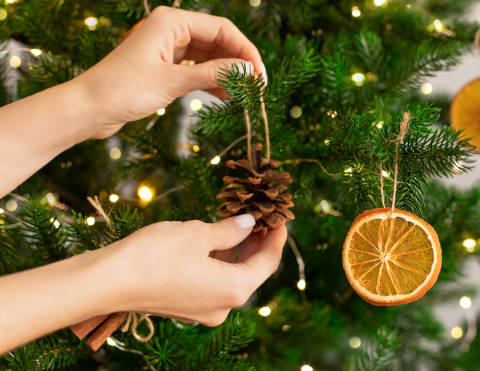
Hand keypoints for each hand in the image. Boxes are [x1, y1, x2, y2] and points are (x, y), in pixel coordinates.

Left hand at [76, 6, 265, 138]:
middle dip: (238, 64)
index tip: (260, 76)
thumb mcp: (173, 82)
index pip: (222, 29)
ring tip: (244, 95)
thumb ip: (213, 74)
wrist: (89, 109)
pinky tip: (226, 96)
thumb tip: (248, 72)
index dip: (245, 52)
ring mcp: (169, 49)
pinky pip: (198, 70)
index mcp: (172, 22)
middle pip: (218, 42)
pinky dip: (212, 82)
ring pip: (210, 57)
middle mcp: (172, 30)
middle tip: (256, 88)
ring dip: (227, 74)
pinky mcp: (165, 67)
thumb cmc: (123, 89)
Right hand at [104, 214, 285, 325]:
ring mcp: (203, 311)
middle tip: (260, 215)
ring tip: (238, 221)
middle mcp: (223, 307)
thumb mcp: (199, 234)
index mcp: (234, 290)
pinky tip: (215, 239)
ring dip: (235, 251)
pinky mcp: (185, 308)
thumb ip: (230, 230)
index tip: (280, 218)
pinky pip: (211, 282)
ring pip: (229, 276)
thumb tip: (248, 224)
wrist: (107, 282)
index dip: (276, 238)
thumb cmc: (155, 255)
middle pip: (250, 271)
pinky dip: (217, 261)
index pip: (268, 263)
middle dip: (256, 243)